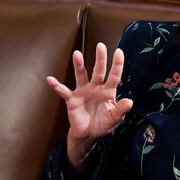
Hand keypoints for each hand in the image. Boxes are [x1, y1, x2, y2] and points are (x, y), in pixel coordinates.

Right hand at [46, 43, 132, 169]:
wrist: (88, 134)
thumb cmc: (103, 124)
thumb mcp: (114, 118)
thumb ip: (120, 110)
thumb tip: (129, 101)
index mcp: (108, 91)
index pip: (114, 76)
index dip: (117, 64)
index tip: (119, 51)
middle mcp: (96, 88)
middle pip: (98, 71)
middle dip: (100, 59)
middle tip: (100, 45)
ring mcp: (83, 91)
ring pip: (81, 75)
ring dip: (79, 65)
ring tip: (77, 54)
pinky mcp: (72, 99)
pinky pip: (63, 91)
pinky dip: (57, 86)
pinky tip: (50, 80)